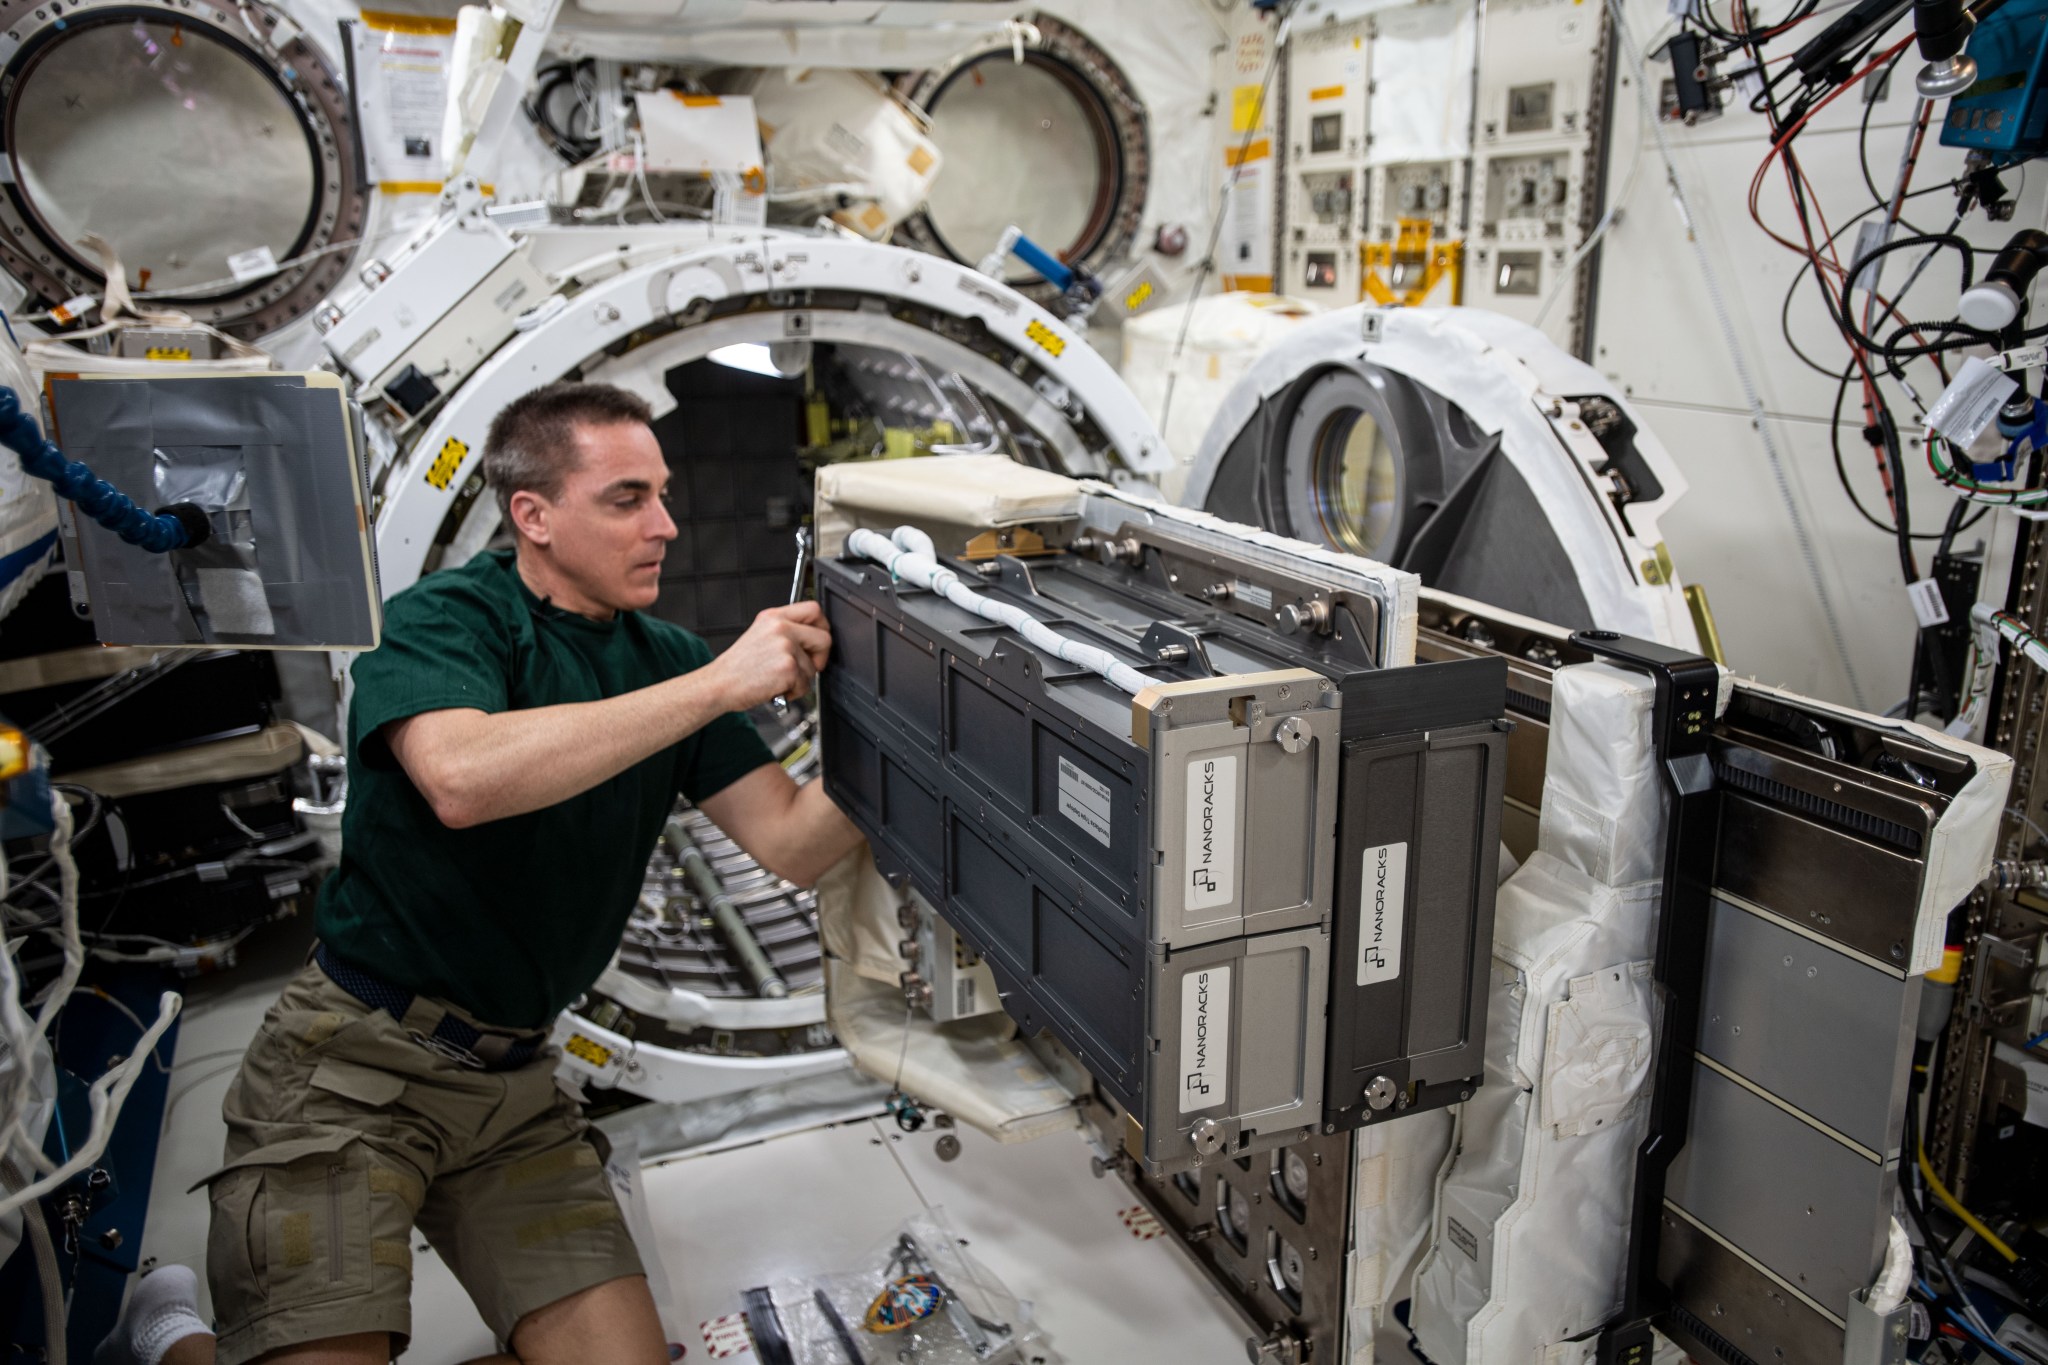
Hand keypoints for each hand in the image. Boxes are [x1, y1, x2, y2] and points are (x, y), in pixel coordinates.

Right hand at [703, 602, 832, 710]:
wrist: (719, 684)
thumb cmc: (737, 667)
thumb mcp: (759, 635)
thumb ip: (785, 631)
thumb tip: (812, 638)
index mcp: (773, 617)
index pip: (814, 609)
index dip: (822, 626)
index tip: (817, 641)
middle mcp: (781, 628)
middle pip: (824, 638)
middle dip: (820, 657)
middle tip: (807, 666)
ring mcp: (786, 647)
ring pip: (813, 667)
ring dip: (800, 679)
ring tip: (778, 679)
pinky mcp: (788, 668)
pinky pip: (806, 684)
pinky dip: (794, 692)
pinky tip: (776, 687)